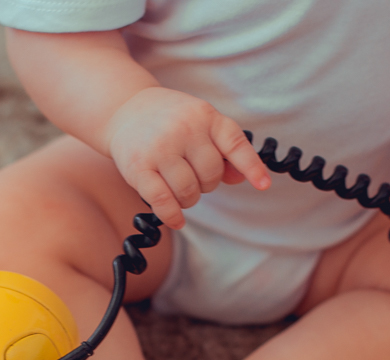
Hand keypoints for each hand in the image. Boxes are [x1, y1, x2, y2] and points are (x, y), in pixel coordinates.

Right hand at [103, 87, 270, 228]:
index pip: (235, 144)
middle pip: (211, 175)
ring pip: (189, 191)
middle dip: (207, 184)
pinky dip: (172, 215)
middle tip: (193, 177)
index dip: (252, 167)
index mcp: (205, 116)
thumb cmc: (171, 122)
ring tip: (180, 190)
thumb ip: (224, 150)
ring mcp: (160, 148)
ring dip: (189, 199)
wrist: (124, 109)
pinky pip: (163, 201)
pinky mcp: (139, 167)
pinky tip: (176, 220)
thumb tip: (243, 178)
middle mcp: (184, 129)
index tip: (264, 185)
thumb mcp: (201, 125)